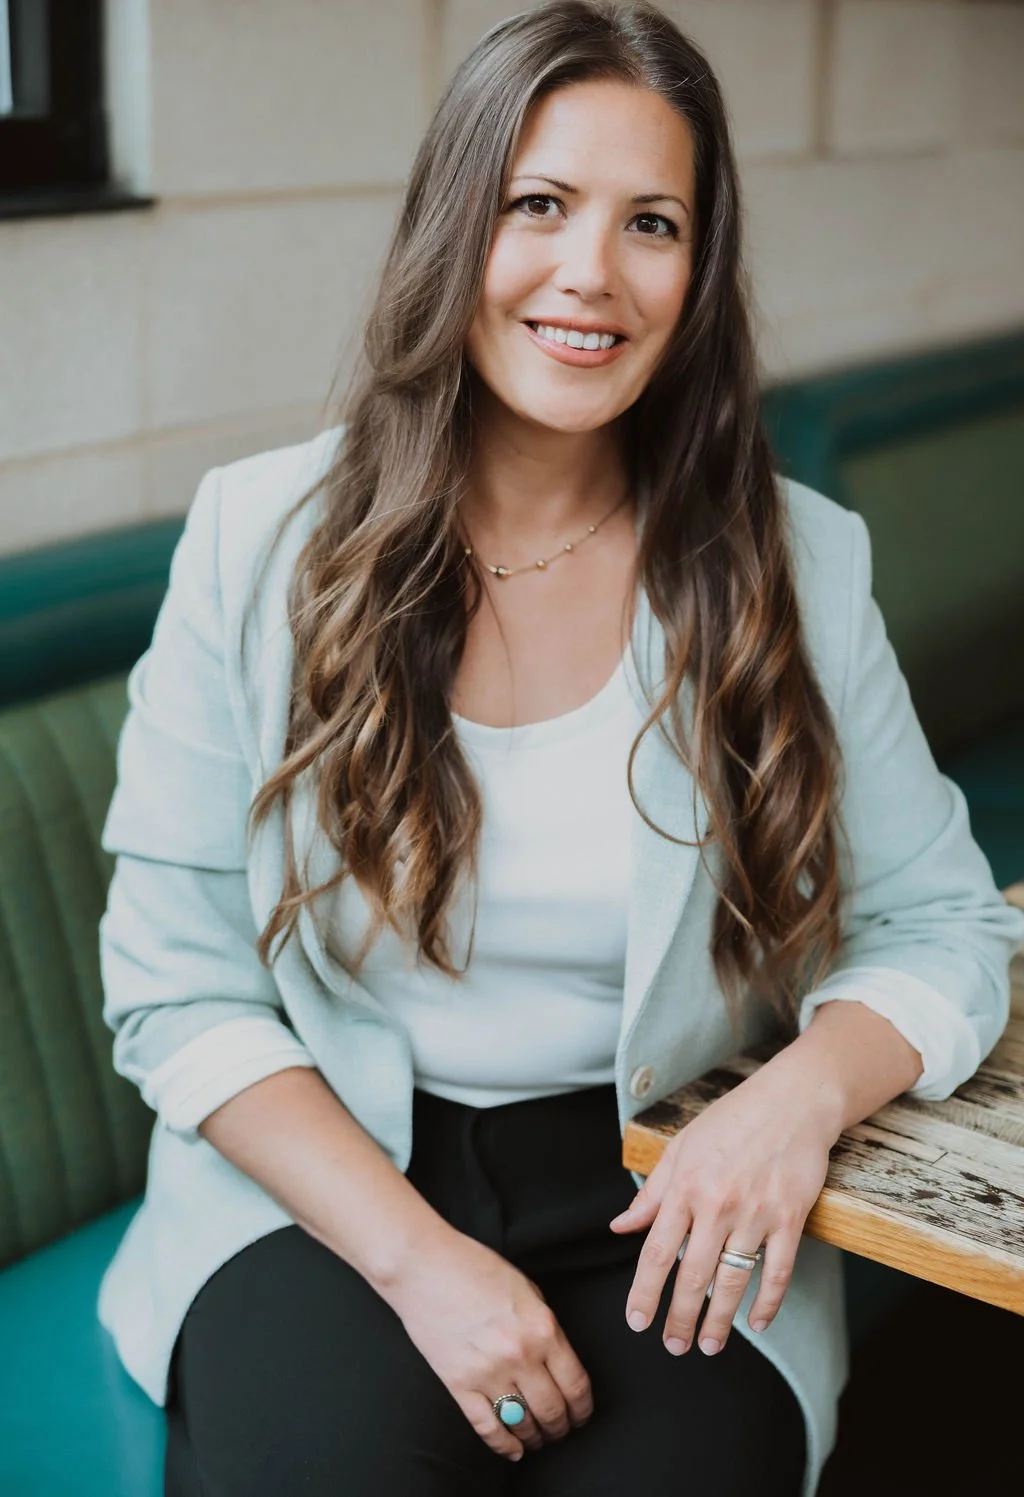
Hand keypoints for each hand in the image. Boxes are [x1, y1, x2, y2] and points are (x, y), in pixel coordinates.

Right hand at [383, 1227, 593, 1461]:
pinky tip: (513, 1450)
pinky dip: (503, 1445)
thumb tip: (557, 1359)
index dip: (583, 1408)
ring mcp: (488, 1373)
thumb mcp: (527, 1289)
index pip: (576, 1385)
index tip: (582, 1415)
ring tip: (538, 1438)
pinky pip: (487, 1427)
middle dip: (561, 1426)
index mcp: (543, 1328)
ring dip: (536, 1436)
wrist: (424, 1266)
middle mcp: (521, 1356)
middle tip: (562, 1429)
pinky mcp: (459, 1384)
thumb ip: (545, 1326)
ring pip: (523, 1423)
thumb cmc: (475, 1267)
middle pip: (553, 1410)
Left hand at [609, 1064, 834, 1356]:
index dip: (644, 1292)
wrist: (791, 1101)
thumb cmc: (731, 1121)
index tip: (637, 1322)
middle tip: (674, 1346)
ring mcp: (756, 1213)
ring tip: (710, 1346)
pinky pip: (777, 1271)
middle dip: (680, 1318)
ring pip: (733, 1280)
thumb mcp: (680, 1148)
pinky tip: (757, 1322)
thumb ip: (651, 1194)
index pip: (656, 1251)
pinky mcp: (790, 1218)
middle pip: (692, 1275)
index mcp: (684, 1187)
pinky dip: (767, 1302)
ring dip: (720, 1320)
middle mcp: (717, 1204)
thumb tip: (620, 1227)